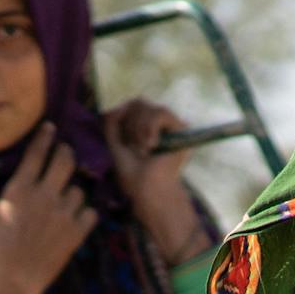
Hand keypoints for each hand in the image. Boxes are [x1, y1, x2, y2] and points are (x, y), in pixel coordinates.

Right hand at [0, 123, 93, 293]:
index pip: (36, 153)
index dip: (45, 137)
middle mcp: (44, 194)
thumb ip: (16, 195)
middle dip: (67, 152)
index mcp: (20, 188)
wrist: (11, 279)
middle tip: (66, 153)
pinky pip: (90, 212)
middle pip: (65, 160)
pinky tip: (77, 220)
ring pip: (79, 190)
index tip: (51, 128)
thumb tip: (27, 184)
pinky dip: (85, 215)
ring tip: (65, 204)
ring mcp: (64, 211)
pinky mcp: (78, 231)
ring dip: (73, 193)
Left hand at [106, 99, 212, 267]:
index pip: (131, 107)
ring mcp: (169, 127)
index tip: (123, 140)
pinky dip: (150, 128)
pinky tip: (152, 145)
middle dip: (130, 124)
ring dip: (138, 128)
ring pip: (148, 107)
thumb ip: (113, 123)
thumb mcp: (116, 145)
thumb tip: (121, 104)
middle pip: (138, 103)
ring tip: (144, 149)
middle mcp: (158, 125)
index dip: (122, 116)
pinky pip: (160, 113)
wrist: (149, 190)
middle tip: (135, 148)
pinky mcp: (180, 130)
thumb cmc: (133, 176)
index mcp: (142, 129)